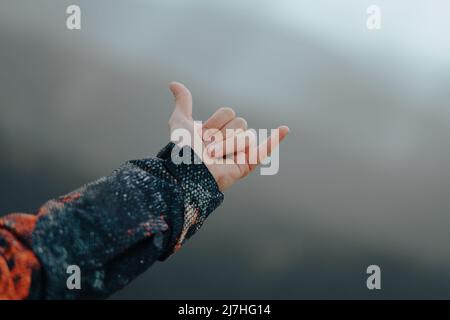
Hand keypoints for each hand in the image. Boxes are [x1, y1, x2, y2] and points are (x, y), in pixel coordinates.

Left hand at [168, 82, 288, 190]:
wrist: (188, 170)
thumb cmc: (182, 149)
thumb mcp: (180, 121)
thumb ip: (182, 103)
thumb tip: (173, 84)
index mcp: (217, 130)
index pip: (229, 112)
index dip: (216, 121)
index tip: (202, 134)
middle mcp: (228, 140)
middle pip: (240, 122)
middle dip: (223, 134)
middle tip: (209, 148)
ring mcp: (238, 153)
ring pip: (247, 136)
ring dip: (230, 145)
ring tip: (216, 157)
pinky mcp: (246, 165)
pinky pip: (264, 150)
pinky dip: (276, 139)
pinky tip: (285, 129)